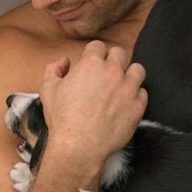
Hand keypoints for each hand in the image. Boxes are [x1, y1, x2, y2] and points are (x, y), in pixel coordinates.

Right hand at [39, 41, 146, 167]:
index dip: (94, 54)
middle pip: (120, 53)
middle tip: (106, 74)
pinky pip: (143, 93)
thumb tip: (65, 62)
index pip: (98, 46)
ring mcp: (128, 88)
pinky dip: (136, 96)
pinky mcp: (138, 106)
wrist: (80, 145)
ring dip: (130, 74)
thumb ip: (54, 69)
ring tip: (122, 85)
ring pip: (138, 70)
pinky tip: (126, 103)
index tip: (92, 64)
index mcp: (91, 64)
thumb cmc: (63, 118)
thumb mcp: (48, 89)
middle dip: (113, 60)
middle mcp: (113, 72)